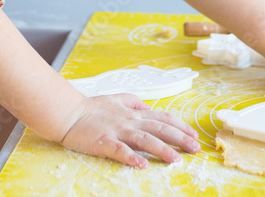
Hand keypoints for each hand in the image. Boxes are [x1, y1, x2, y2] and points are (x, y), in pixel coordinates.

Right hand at [59, 93, 200, 167]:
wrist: (68, 112)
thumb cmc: (91, 108)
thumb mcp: (117, 99)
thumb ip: (135, 102)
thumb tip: (149, 107)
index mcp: (134, 112)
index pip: (163, 117)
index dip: (180, 126)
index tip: (194, 135)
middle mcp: (129, 121)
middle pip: (159, 128)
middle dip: (180, 138)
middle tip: (196, 149)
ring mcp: (117, 131)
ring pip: (144, 139)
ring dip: (162, 149)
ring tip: (176, 159)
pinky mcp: (104, 142)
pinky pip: (120, 150)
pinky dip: (132, 157)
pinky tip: (143, 165)